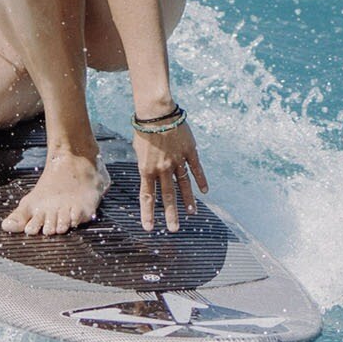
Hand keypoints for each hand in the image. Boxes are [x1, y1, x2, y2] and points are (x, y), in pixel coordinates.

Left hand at [133, 113, 208, 232]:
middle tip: (174, 229)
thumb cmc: (143, 128)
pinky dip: (200, 180)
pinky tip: (204, 191)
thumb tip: (148, 172)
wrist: (156, 112)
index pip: (147, 196)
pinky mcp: (189, 152)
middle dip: (170, 214)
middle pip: (167, 196)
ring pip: (184, 185)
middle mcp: (162, 169)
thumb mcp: (138, 149)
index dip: (148, 213)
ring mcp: (177, 161)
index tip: (149, 227)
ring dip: (188, 201)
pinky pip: (196, 169)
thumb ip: (145, 164)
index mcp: (146, 169)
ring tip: (192, 214)